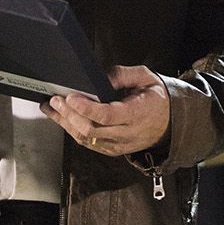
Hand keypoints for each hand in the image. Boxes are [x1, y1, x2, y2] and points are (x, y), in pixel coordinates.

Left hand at [42, 65, 169, 155]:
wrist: (173, 123)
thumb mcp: (147, 78)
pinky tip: (62, 119)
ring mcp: (120, 144)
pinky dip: (73, 131)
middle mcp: (127, 133)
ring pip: (87, 139)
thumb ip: (124, 75)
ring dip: (66, 124)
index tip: (70, 97)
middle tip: (55, 99)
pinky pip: (90, 144)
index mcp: (137, 113)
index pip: (108, 115)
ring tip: (51, 108)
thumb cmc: (157, 98)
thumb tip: (101, 77)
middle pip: (92, 129)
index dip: (87, 107)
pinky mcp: (113, 150)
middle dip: (70, 115)